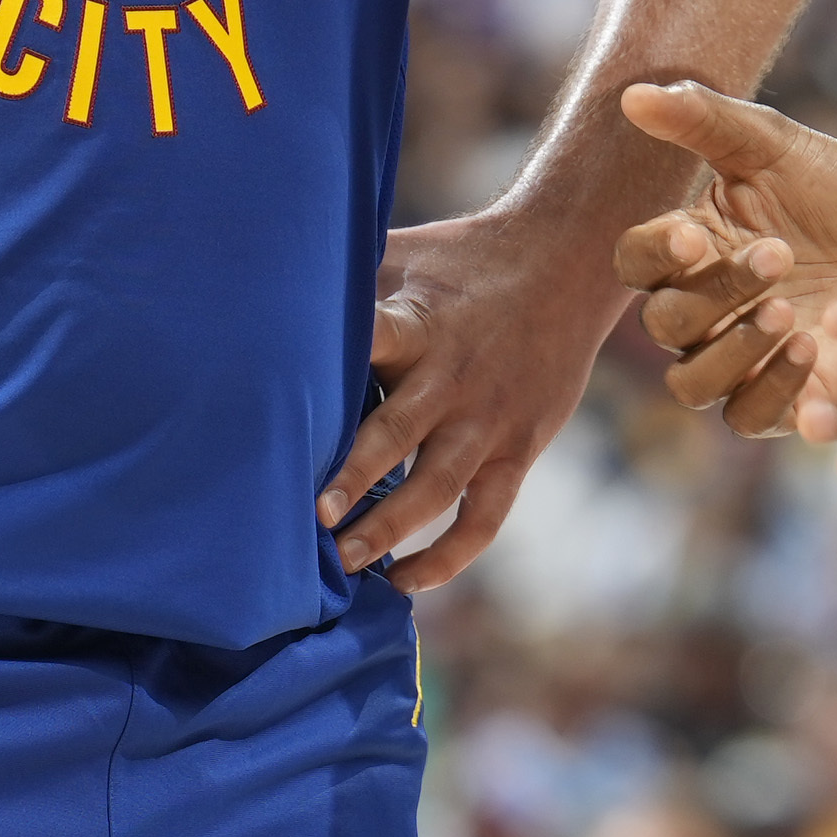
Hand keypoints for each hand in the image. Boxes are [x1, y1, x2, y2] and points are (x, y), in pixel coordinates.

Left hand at [317, 206, 623, 591]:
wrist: (567, 263)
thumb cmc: (465, 259)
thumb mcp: (406, 255)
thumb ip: (352, 282)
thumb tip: (270, 284)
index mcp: (417, 325)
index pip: (371, 346)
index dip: (331, 375)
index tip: (285, 410)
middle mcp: (451, 378)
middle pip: (396, 435)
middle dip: (352, 479)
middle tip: (310, 518)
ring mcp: (488, 420)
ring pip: (436, 487)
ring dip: (388, 529)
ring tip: (343, 562)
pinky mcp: (518, 449)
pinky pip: (483, 517)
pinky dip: (447, 556)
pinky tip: (405, 581)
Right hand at [609, 83, 836, 435]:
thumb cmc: (836, 194)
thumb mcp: (777, 146)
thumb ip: (707, 121)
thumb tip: (634, 94)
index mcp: (687, 249)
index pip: (633, 262)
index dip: (654, 253)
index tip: (696, 234)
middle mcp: (699, 309)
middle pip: (665, 322)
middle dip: (716, 292)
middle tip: (780, 255)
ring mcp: (735, 361)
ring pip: (691, 382)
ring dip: (733, 350)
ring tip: (788, 314)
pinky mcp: (779, 403)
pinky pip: (745, 417)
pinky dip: (771, 389)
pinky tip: (812, 349)